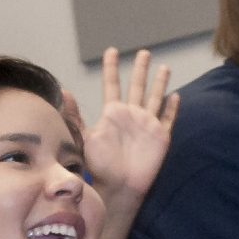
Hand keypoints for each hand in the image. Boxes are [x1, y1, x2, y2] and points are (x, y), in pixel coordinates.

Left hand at [63, 47, 176, 200]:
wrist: (118, 187)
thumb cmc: (99, 166)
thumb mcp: (84, 138)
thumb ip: (75, 116)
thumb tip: (63, 91)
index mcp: (113, 113)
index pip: (112, 84)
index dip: (111, 68)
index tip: (110, 51)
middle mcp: (131, 115)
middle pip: (137, 86)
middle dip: (140, 69)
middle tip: (143, 53)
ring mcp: (146, 125)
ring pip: (154, 98)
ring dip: (159, 83)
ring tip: (163, 67)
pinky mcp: (160, 137)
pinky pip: (167, 119)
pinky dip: (172, 108)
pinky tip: (175, 96)